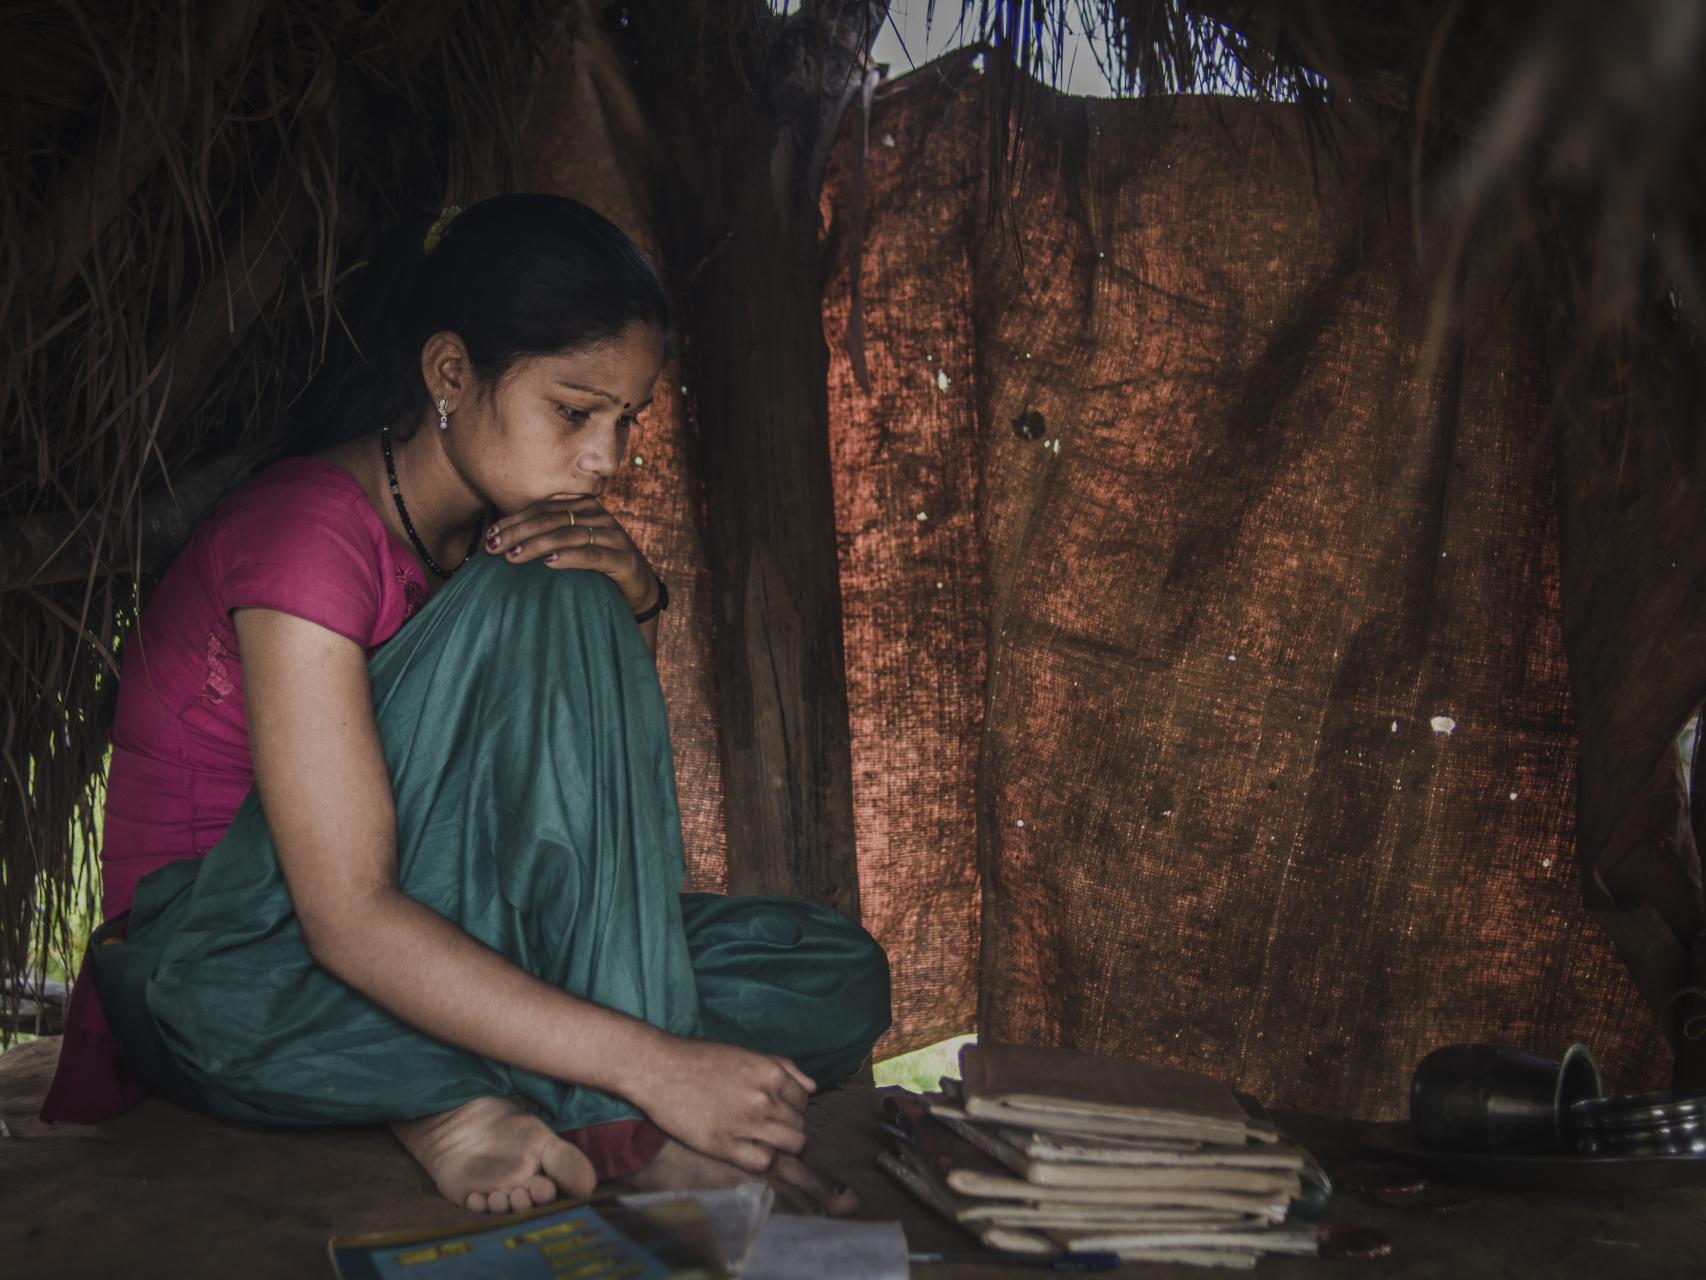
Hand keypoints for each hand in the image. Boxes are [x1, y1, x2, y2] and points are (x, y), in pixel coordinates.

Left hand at [484, 496, 659, 614]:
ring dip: (537, 544)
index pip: (543, 509)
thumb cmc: (597, 568)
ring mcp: (613, 537)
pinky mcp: (623, 560)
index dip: (515, 520)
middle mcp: (599, 517)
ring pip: (568, 535)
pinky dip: (569, 557)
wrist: (639, 589)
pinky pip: (593, 555)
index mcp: (585, 508)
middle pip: (552, 519)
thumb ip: (548, 537)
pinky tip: (549, 562)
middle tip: (494, 546)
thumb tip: (503, 540)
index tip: (490, 534)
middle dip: (519, 532)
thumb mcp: (572, 546)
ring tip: (513, 556)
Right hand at [626, 1034, 816, 1173]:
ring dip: (782, 1145)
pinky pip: (765, 1161)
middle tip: (768, 1127)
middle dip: (789, 1127)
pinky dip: (764, 1159)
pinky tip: (749, 1151)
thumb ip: (782, 1067)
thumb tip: (811, 1087)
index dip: (794, 1108)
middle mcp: (764, 1097)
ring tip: (763, 1140)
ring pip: (791, 1144)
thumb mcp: (745, 1052)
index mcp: (770, 1072)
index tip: (779, 1111)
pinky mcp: (725, 1144)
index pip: (804, 1099)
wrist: (659, 1069)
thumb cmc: (700, 1059)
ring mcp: (746, 1122)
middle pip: (799, 1124)